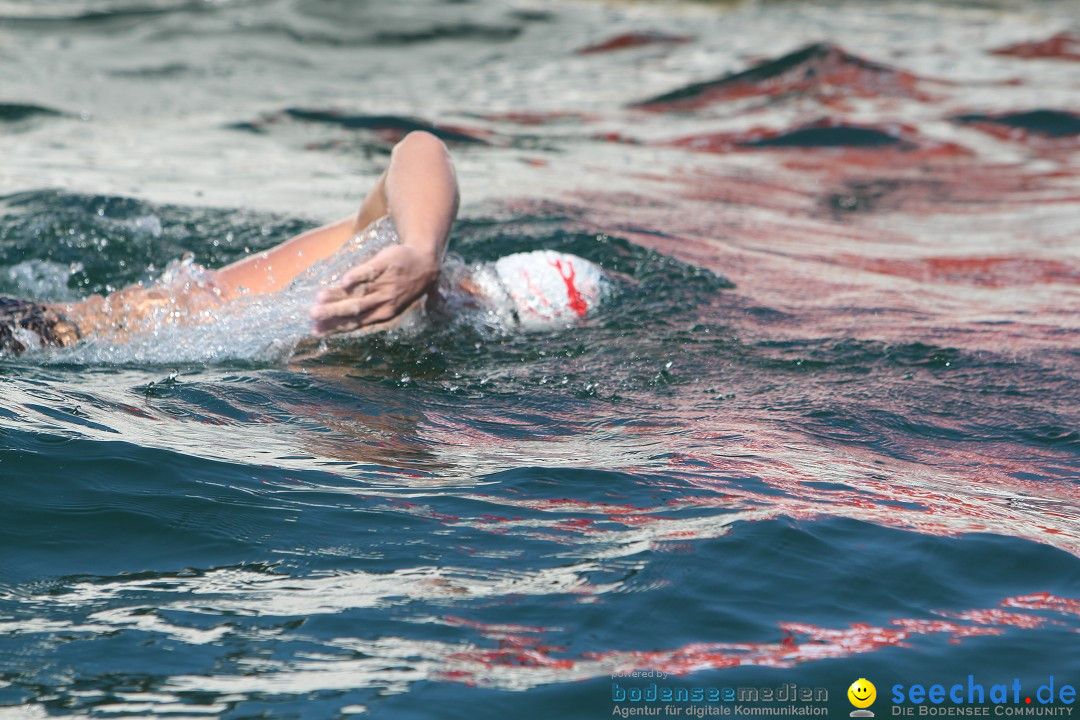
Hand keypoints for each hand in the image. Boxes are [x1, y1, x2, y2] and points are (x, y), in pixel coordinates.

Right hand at [309, 244, 438, 335]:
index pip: (354, 323)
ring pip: (359, 294)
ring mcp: (384, 284)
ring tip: (319, 299)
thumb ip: (362, 306)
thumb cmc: (399, 284)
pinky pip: (370, 272)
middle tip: (312, 315)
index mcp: (381, 313)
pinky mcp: (385, 265)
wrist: (423, 262)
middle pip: (354, 310)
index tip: (315, 330)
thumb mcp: (385, 301)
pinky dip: (357, 277)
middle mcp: (382, 302)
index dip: (334, 327)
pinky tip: (345, 281)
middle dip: (332, 314)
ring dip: (339, 297)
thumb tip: (334, 314)